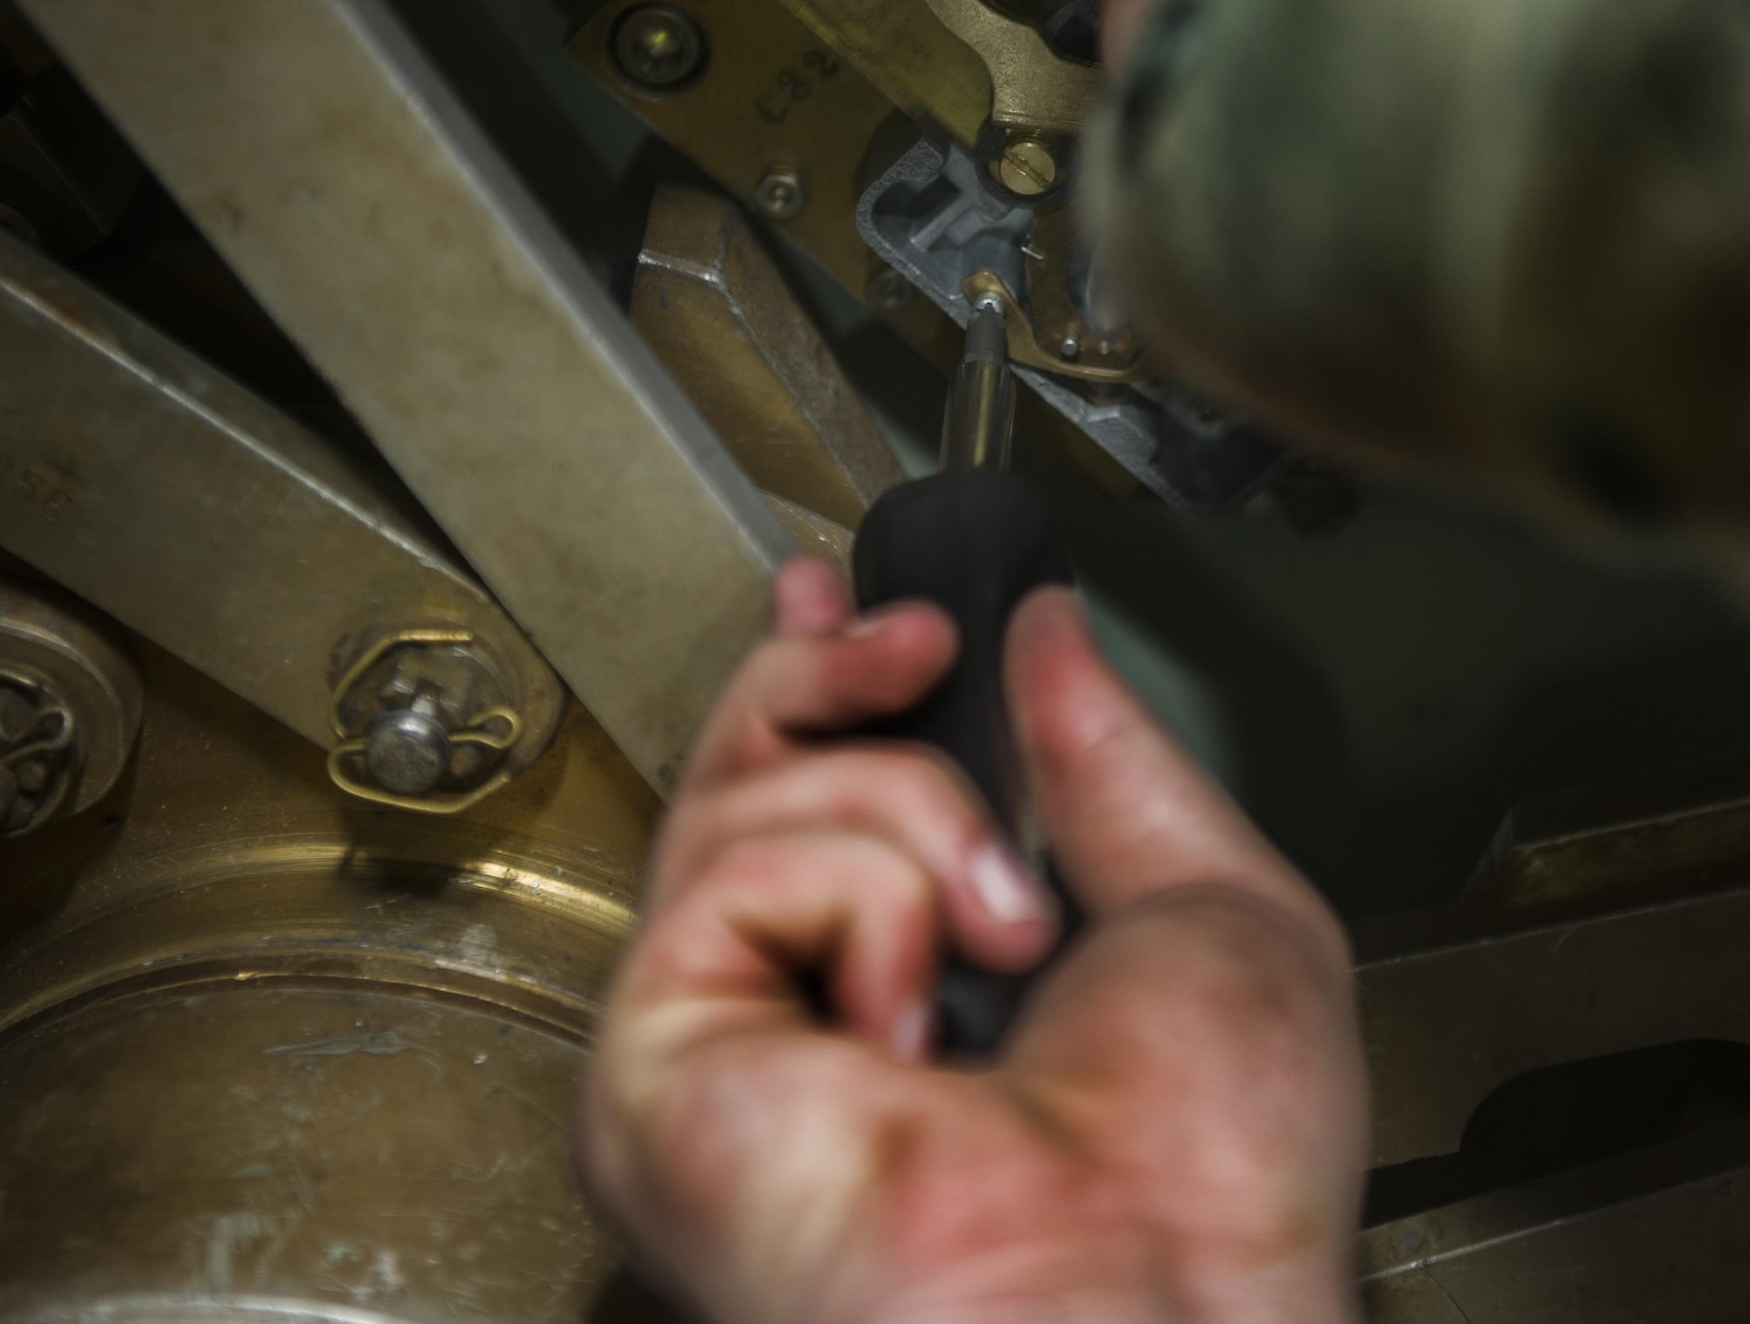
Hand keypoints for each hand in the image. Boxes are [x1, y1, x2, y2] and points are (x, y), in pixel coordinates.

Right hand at [581, 559, 1365, 1323]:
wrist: (1139, 1309)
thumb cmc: (1204, 1190)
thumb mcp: (1207, 911)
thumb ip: (1111, 759)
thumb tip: (1043, 636)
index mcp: (919, 991)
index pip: (815, 804)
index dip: (813, 686)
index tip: (830, 605)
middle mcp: (801, 1017)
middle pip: (750, 777)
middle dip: (831, 674)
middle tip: (911, 642)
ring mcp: (718, 1039)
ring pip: (750, 797)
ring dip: (913, 820)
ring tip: (1003, 925)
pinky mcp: (651, 1059)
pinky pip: (735, 870)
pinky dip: (861, 898)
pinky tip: (908, 1012)